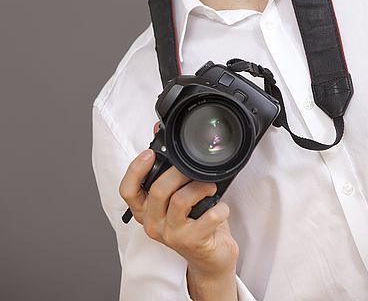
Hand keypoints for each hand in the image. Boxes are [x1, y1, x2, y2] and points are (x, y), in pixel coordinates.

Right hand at [119, 123, 238, 298]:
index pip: (127, 191)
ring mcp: (171, 235)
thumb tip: (157, 130)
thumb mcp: (178, 194)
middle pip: (158, 190)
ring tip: (210, 187)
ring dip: (201, 187)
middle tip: (194, 170)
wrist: (211, 256)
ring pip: (180, 200)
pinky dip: (219, 207)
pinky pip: (208, 216)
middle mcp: (153, 223)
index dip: (135, 170)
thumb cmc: (194, 221)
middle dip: (180, 172)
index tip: (149, 153)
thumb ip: (168, 168)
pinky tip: (220, 208)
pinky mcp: (191, 242)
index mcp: (145, 210)